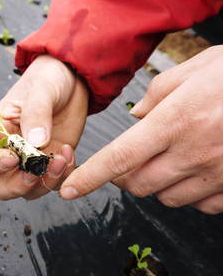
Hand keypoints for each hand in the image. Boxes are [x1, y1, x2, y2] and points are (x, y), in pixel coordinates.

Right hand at [0, 54, 87, 199]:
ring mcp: (33, 160)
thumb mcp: (41, 89)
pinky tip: (69, 154)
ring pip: (29, 190)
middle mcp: (11, 151)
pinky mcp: (53, 162)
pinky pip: (53, 183)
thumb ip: (36, 113)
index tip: (12, 159)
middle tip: (36, 173)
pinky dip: (62, 176)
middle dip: (18, 186)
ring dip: (45, 182)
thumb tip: (36, 143)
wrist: (73, 79)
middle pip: (2, 186)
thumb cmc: (48, 79)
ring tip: (61, 157)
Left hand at [60, 46, 222, 214]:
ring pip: (165, 197)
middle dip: (124, 178)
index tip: (68, 190)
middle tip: (127, 162)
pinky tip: (194, 172)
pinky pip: (199, 205)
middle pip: (137, 184)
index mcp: (175, 121)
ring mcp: (216, 173)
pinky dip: (188, 193)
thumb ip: (157, 95)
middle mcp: (192, 152)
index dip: (90, 177)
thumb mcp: (194, 70)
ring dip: (156, 184)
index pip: (119, 157)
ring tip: (167, 160)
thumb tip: (136, 118)